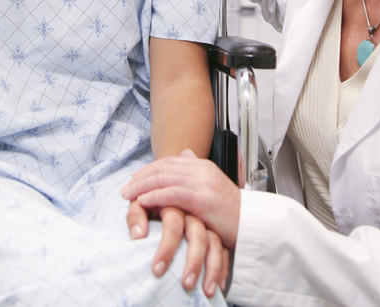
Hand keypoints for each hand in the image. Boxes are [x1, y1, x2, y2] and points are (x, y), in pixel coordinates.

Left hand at [123, 149, 240, 249]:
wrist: (253, 225)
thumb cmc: (233, 212)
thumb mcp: (215, 186)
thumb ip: (198, 171)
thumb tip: (185, 154)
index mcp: (204, 167)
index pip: (170, 162)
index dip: (149, 169)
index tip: (135, 178)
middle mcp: (202, 171)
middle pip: (164, 168)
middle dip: (141, 177)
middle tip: (126, 188)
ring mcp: (203, 184)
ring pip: (165, 179)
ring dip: (143, 186)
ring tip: (129, 194)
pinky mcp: (203, 200)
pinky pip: (173, 194)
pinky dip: (155, 196)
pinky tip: (143, 201)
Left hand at [126, 199, 228, 297]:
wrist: (164, 193)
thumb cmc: (149, 203)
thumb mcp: (140, 204)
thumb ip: (135, 216)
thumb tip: (139, 236)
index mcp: (174, 204)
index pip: (173, 225)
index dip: (166, 247)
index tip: (157, 270)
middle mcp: (193, 213)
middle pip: (198, 235)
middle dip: (193, 261)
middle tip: (186, 284)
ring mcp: (207, 223)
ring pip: (215, 243)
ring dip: (212, 268)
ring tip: (207, 291)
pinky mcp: (217, 232)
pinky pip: (225, 250)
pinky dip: (223, 268)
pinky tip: (220, 286)